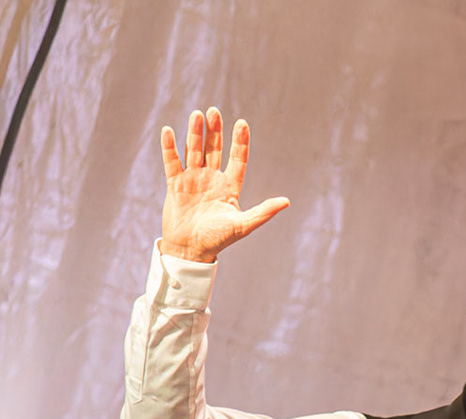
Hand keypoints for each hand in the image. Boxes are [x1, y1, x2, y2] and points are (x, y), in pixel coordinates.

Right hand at [158, 108, 288, 262]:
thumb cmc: (219, 239)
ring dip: (195, 133)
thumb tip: (287, 201)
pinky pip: (172, 161)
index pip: (238, 159)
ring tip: (197, 115)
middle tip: (214, 111)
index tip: (242, 123)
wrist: (191, 250)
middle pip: (215, 149)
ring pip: (195, 151)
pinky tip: (169, 131)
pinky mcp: (175, 184)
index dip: (240, 142)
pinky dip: (170, 147)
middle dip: (215, 131)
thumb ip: (264, 212)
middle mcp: (212, 179)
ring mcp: (193, 180)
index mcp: (230, 187)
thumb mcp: (243, 225)